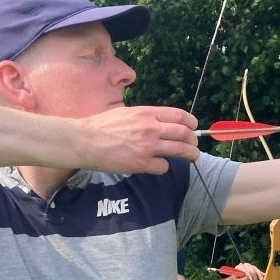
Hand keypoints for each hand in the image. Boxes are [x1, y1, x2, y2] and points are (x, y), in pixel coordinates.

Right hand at [83, 106, 199, 174]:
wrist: (85, 141)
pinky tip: (157, 166)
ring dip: (190, 155)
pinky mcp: (141, 163)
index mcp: (147, 113)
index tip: (193, 128)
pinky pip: (163, 167)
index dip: (191, 123)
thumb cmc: (102, 126)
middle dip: (194, 141)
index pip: (180, 116)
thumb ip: (146, 117)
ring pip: (181, 150)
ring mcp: (147, 146)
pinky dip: (163, 167)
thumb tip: (161, 123)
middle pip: (185, 134)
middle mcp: (151, 128)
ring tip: (192, 157)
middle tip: (194, 145)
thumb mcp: (127, 112)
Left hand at [226, 262, 264, 279]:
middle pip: (250, 267)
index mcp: (238, 268)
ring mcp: (247, 266)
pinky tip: (264, 275)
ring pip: (254, 268)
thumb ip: (244, 279)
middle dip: (255, 273)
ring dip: (259, 273)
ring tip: (261, 279)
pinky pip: (256, 269)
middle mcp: (243, 265)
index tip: (253, 279)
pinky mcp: (251, 267)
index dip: (250, 273)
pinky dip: (260, 272)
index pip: (245, 269)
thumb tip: (249, 276)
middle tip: (257, 279)